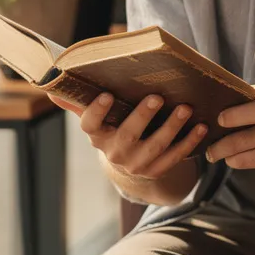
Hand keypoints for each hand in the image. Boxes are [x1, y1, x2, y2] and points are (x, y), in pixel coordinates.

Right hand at [52, 92, 206, 180]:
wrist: (129, 164)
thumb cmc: (113, 128)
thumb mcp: (96, 119)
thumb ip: (77, 102)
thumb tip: (51, 84)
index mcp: (98, 136)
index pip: (90, 125)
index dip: (96, 112)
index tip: (106, 95)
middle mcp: (115, 152)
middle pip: (128, 135)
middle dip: (142, 116)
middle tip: (156, 96)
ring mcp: (138, 164)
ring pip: (156, 147)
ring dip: (172, 127)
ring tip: (185, 108)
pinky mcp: (158, 170)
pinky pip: (176, 157)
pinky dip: (190, 142)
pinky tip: (202, 126)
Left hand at [204, 82, 254, 171]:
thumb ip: (253, 97)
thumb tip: (221, 102)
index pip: (236, 99)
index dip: (222, 113)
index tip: (213, 121)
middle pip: (232, 122)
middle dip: (216, 136)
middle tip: (209, 144)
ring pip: (236, 145)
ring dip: (222, 152)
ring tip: (216, 154)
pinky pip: (247, 160)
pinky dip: (235, 161)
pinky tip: (234, 160)